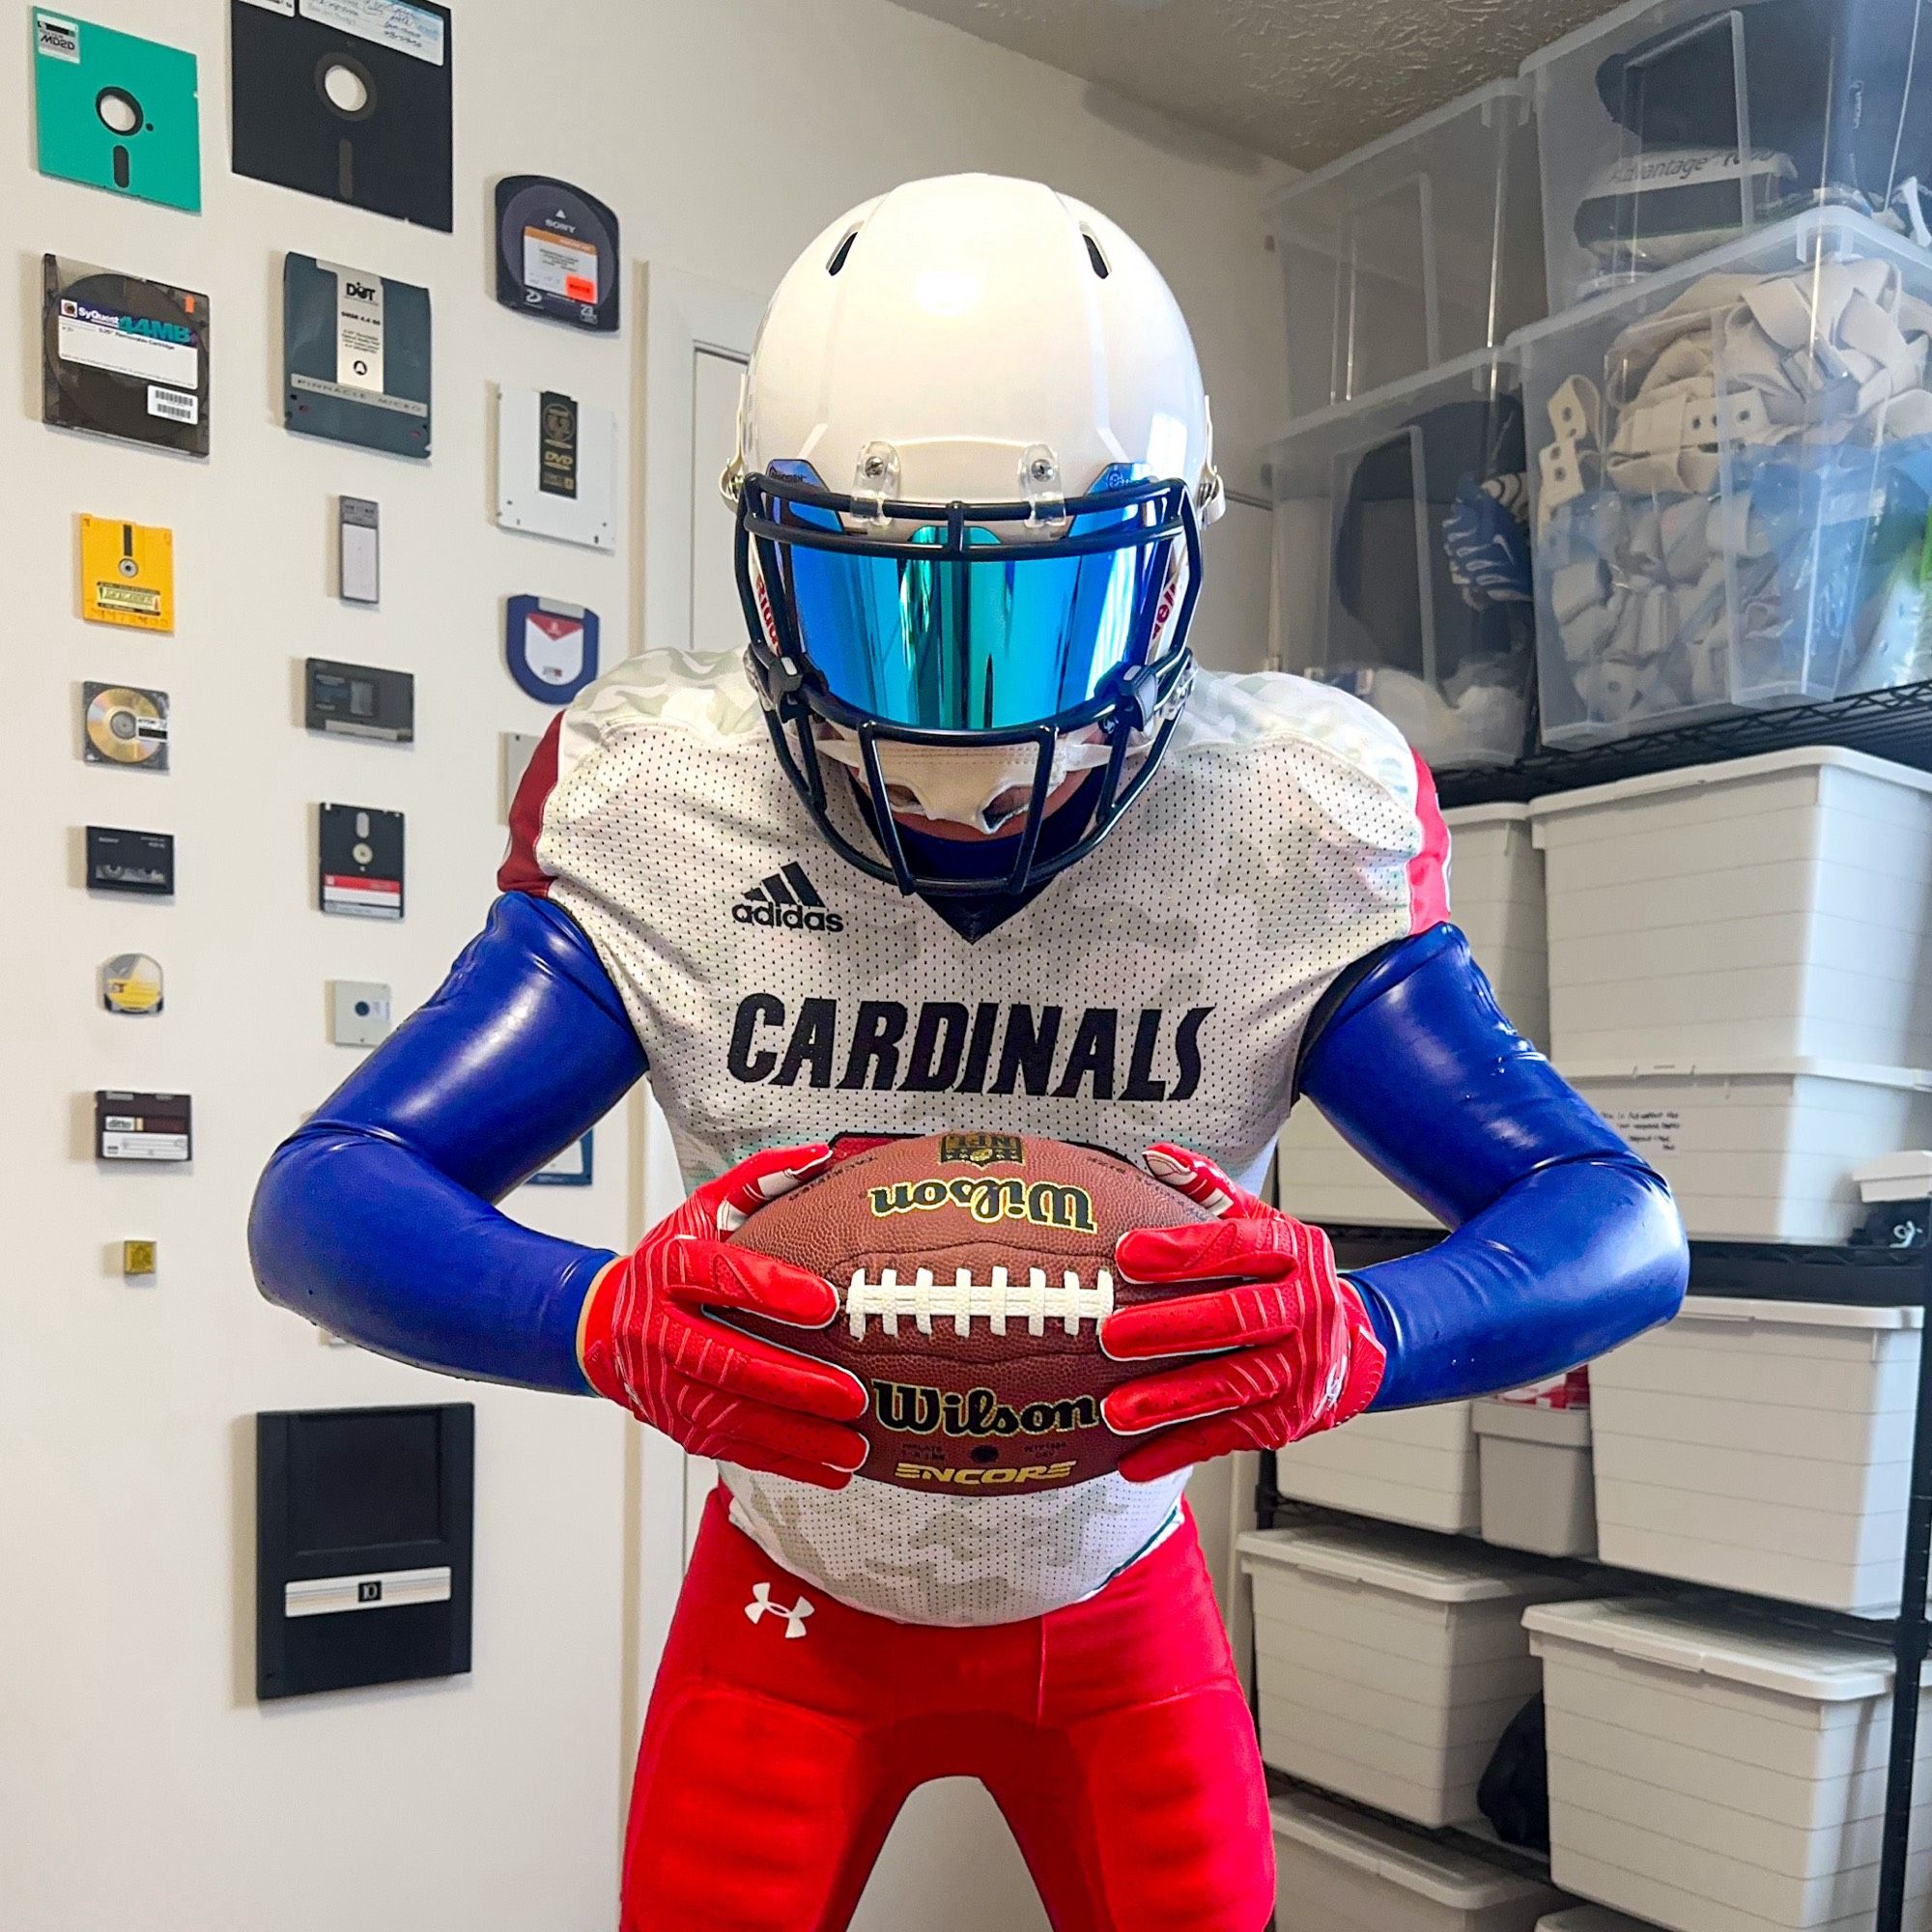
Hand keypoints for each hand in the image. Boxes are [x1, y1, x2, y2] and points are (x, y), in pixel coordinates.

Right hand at [578, 1143, 868, 1488]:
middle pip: (725, 1362)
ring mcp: (665, 1386)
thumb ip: (759, 1181)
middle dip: (791, 1382)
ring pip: (731, 1418)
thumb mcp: (702, 1211)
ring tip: (853, 1443)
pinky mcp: (678, 1426)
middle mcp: (658, 1332)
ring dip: (796, 1437)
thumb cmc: (669, 1263)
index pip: (718, 1277)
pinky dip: (784, 1463)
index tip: (825, 1302)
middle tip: (850, 1394)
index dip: (770, 1291)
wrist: (603, 1326)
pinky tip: (832, 1468)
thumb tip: (820, 1157)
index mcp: (669, 1271)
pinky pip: (733, 1450)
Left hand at [1099, 1145, 1385, 1482]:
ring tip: (1117, 1410)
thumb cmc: (1284, 1277)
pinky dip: (1179, 1450)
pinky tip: (1134, 1460)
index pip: (1238, 1246)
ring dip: (1172, 1401)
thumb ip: (1208, 1191)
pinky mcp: (1286, 1420)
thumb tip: (1157, 1156)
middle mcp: (1305, 1311)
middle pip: (1237, 1320)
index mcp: (1294, 1254)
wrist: (1353, 1344)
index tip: (1127, 1253)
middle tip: (1112, 1335)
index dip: (1183, 1251)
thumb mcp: (1261, 1224)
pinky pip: (1228, 1436)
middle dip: (1171, 1329)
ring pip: (1234, 1386)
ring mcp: (1299, 1371)